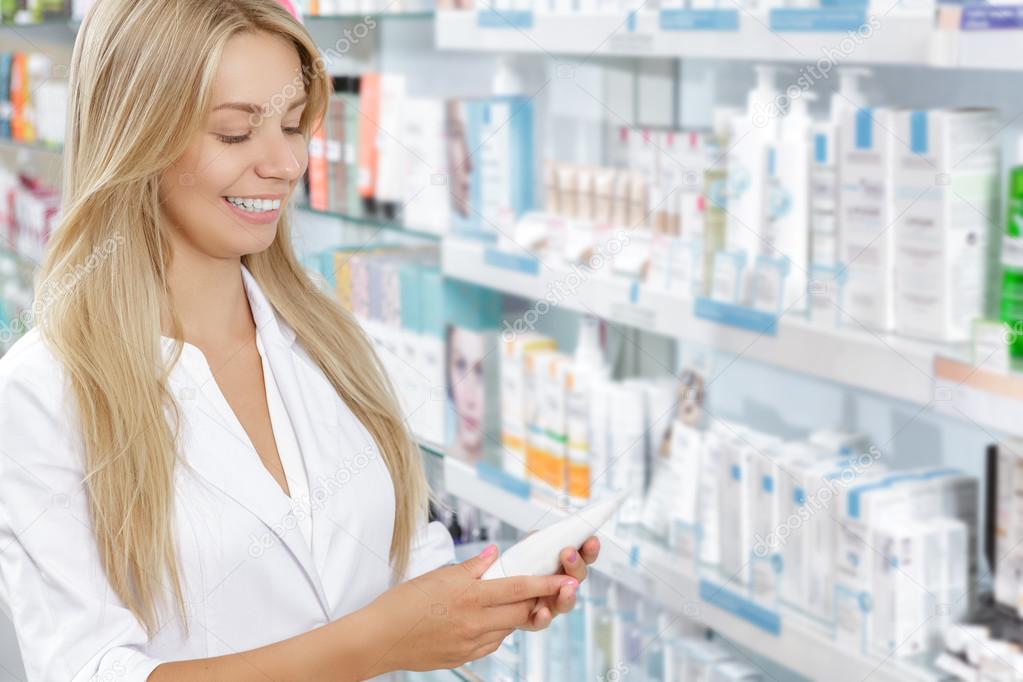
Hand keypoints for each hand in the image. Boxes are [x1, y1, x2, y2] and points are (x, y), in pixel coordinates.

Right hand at [362, 544, 575, 674]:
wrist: (380, 638)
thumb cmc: (403, 603)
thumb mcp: (438, 575)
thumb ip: (471, 567)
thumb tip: (493, 555)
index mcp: (470, 596)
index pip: (519, 588)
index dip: (546, 583)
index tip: (566, 579)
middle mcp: (475, 623)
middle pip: (521, 612)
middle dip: (537, 600)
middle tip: (545, 589)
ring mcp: (470, 643)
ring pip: (508, 629)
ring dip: (515, 615)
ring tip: (509, 602)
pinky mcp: (464, 657)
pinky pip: (492, 644)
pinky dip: (497, 631)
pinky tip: (489, 621)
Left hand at [520, 536, 600, 630]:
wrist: (496, 601)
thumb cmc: (514, 573)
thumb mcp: (522, 553)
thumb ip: (531, 544)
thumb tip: (536, 534)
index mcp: (561, 566)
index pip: (580, 556)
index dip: (588, 549)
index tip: (591, 540)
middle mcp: (560, 586)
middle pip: (577, 577)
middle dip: (577, 565)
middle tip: (568, 554)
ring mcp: (550, 604)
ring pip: (565, 602)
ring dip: (568, 594)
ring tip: (567, 588)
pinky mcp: (534, 620)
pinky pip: (541, 621)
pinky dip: (544, 618)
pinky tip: (544, 612)